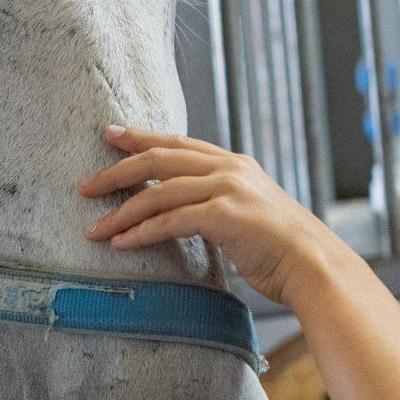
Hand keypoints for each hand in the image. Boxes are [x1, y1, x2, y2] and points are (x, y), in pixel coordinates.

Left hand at [79, 126, 350, 308]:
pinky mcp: (224, 216)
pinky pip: (171, 220)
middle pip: (159, 160)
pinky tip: (121, 243)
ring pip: (159, 193)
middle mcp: (229, 169)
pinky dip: (142, 232)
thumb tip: (189, 213)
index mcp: (235, 164)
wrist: (314, 266)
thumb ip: (221, 204)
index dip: (142, 137)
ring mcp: (228, 189)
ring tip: (92, 229)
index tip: (112, 134)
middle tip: (85, 184)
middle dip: (117, 170)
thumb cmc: (282, 250)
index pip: (178, 144)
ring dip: (121, 212)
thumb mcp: (250, 214)